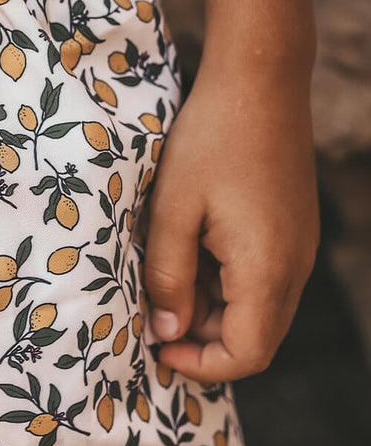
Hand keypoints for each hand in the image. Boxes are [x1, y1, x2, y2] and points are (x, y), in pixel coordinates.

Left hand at [141, 64, 318, 382]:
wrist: (260, 81)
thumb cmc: (211, 139)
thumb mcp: (172, 209)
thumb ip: (168, 275)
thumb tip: (166, 332)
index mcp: (267, 270)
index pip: (246, 355)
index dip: (199, 364)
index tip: (155, 347)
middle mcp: (294, 268)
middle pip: (251, 335)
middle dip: (197, 331)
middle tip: (148, 299)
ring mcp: (297, 247)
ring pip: (253, 304)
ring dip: (207, 299)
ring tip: (162, 258)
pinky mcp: (290, 228)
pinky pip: (258, 274)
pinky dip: (221, 273)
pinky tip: (187, 236)